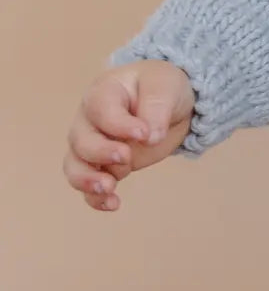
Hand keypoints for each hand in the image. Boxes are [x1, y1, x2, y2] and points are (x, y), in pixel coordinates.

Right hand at [63, 60, 194, 211]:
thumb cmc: (162, 87)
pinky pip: (88, 186)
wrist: (170, 103)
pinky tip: (113, 203)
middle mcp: (90, 120)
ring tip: (109, 188)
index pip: (100, 109)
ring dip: (88, 180)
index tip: (144, 133)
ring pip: (75, 166)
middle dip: (101, 153)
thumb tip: (149, 138)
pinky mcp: (103, 166)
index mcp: (104, 92)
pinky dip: (96, 198)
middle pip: (81, 141)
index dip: (118, 125)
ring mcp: (92, 144)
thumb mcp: (166, 86)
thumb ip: (157, 109)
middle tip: (127, 157)